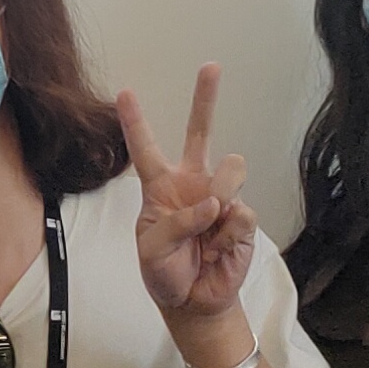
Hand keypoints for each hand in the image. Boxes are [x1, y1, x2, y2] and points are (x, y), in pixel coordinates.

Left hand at [123, 67, 259, 357]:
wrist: (193, 301)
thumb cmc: (164, 272)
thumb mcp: (151, 250)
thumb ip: (175, 223)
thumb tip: (214, 204)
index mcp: (160, 188)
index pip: (146, 149)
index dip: (136, 122)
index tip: (125, 92)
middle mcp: (192, 184)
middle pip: (202, 132)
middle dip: (206, 98)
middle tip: (211, 66)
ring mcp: (221, 197)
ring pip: (231, 170)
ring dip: (221, 195)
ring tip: (208, 229)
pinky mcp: (243, 218)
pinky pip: (241, 212)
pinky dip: (227, 235)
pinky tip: (218, 250)